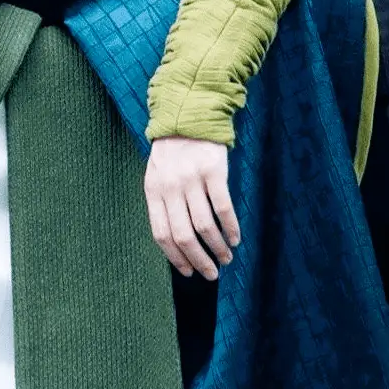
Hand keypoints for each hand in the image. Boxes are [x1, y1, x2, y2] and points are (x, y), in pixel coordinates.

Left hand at [143, 135, 240, 280]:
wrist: (188, 114)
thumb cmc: (172, 150)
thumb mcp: (157, 175)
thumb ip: (162, 203)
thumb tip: (174, 243)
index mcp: (153, 191)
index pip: (161, 234)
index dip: (176, 258)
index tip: (189, 273)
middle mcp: (171, 187)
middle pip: (184, 235)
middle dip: (199, 260)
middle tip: (212, 274)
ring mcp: (192, 179)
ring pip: (205, 226)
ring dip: (217, 248)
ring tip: (226, 258)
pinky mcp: (213, 171)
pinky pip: (223, 207)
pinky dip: (230, 227)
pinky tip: (235, 238)